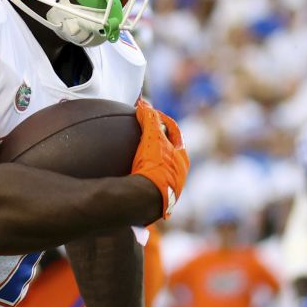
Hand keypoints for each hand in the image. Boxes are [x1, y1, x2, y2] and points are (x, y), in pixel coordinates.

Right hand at [131, 100, 189, 221]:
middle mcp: (178, 175)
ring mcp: (167, 190)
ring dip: (150, 161)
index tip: (150, 114)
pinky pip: (147, 184)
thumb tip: (143, 105)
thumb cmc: (153, 167)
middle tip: (144, 133)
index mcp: (181, 159)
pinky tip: (125, 177)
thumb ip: (149, 120)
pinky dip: (139, 176)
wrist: (145, 200)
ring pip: (160, 170)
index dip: (163, 120)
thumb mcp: (151, 139)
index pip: (175, 133)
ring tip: (134, 155)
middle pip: (170, 153)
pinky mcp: (155, 201)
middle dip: (158, 142)